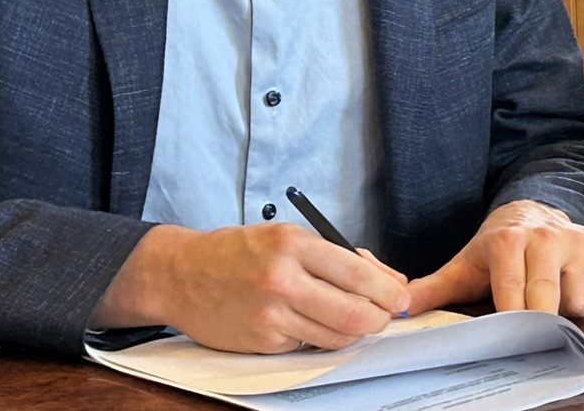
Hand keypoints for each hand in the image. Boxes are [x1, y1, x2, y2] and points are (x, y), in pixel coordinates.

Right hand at [93, 223, 409, 352]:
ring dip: (353, 331)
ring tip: (351, 318)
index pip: (358, 273)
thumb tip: (389, 279)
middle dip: (380, 319)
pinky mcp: (263, 341)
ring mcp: (271, 315)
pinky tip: (309, 322)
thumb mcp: (288, 237)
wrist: (181, 274)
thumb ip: (338, 257)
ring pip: (336, 336)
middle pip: (354, 314)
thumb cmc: (238, 252)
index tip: (402, 297)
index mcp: (294, 244)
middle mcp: (282, 279)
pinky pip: (308, 345)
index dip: (389, 291)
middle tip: (386, 316)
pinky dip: (318, 337)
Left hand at [406, 200, 583, 316]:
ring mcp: (574, 238)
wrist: (535, 211)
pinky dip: (580, 299)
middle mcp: (544, 237)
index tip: (503, 337)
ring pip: (573, 300)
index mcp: (507, 241)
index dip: (509, 321)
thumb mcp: (465, 268)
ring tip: (544, 298)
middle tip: (525, 331)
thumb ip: (433, 289)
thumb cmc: (497, 250)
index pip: (512, 294)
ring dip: (559, 310)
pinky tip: (566, 285)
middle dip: (535, 323)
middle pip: (545, 301)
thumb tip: (400, 309)